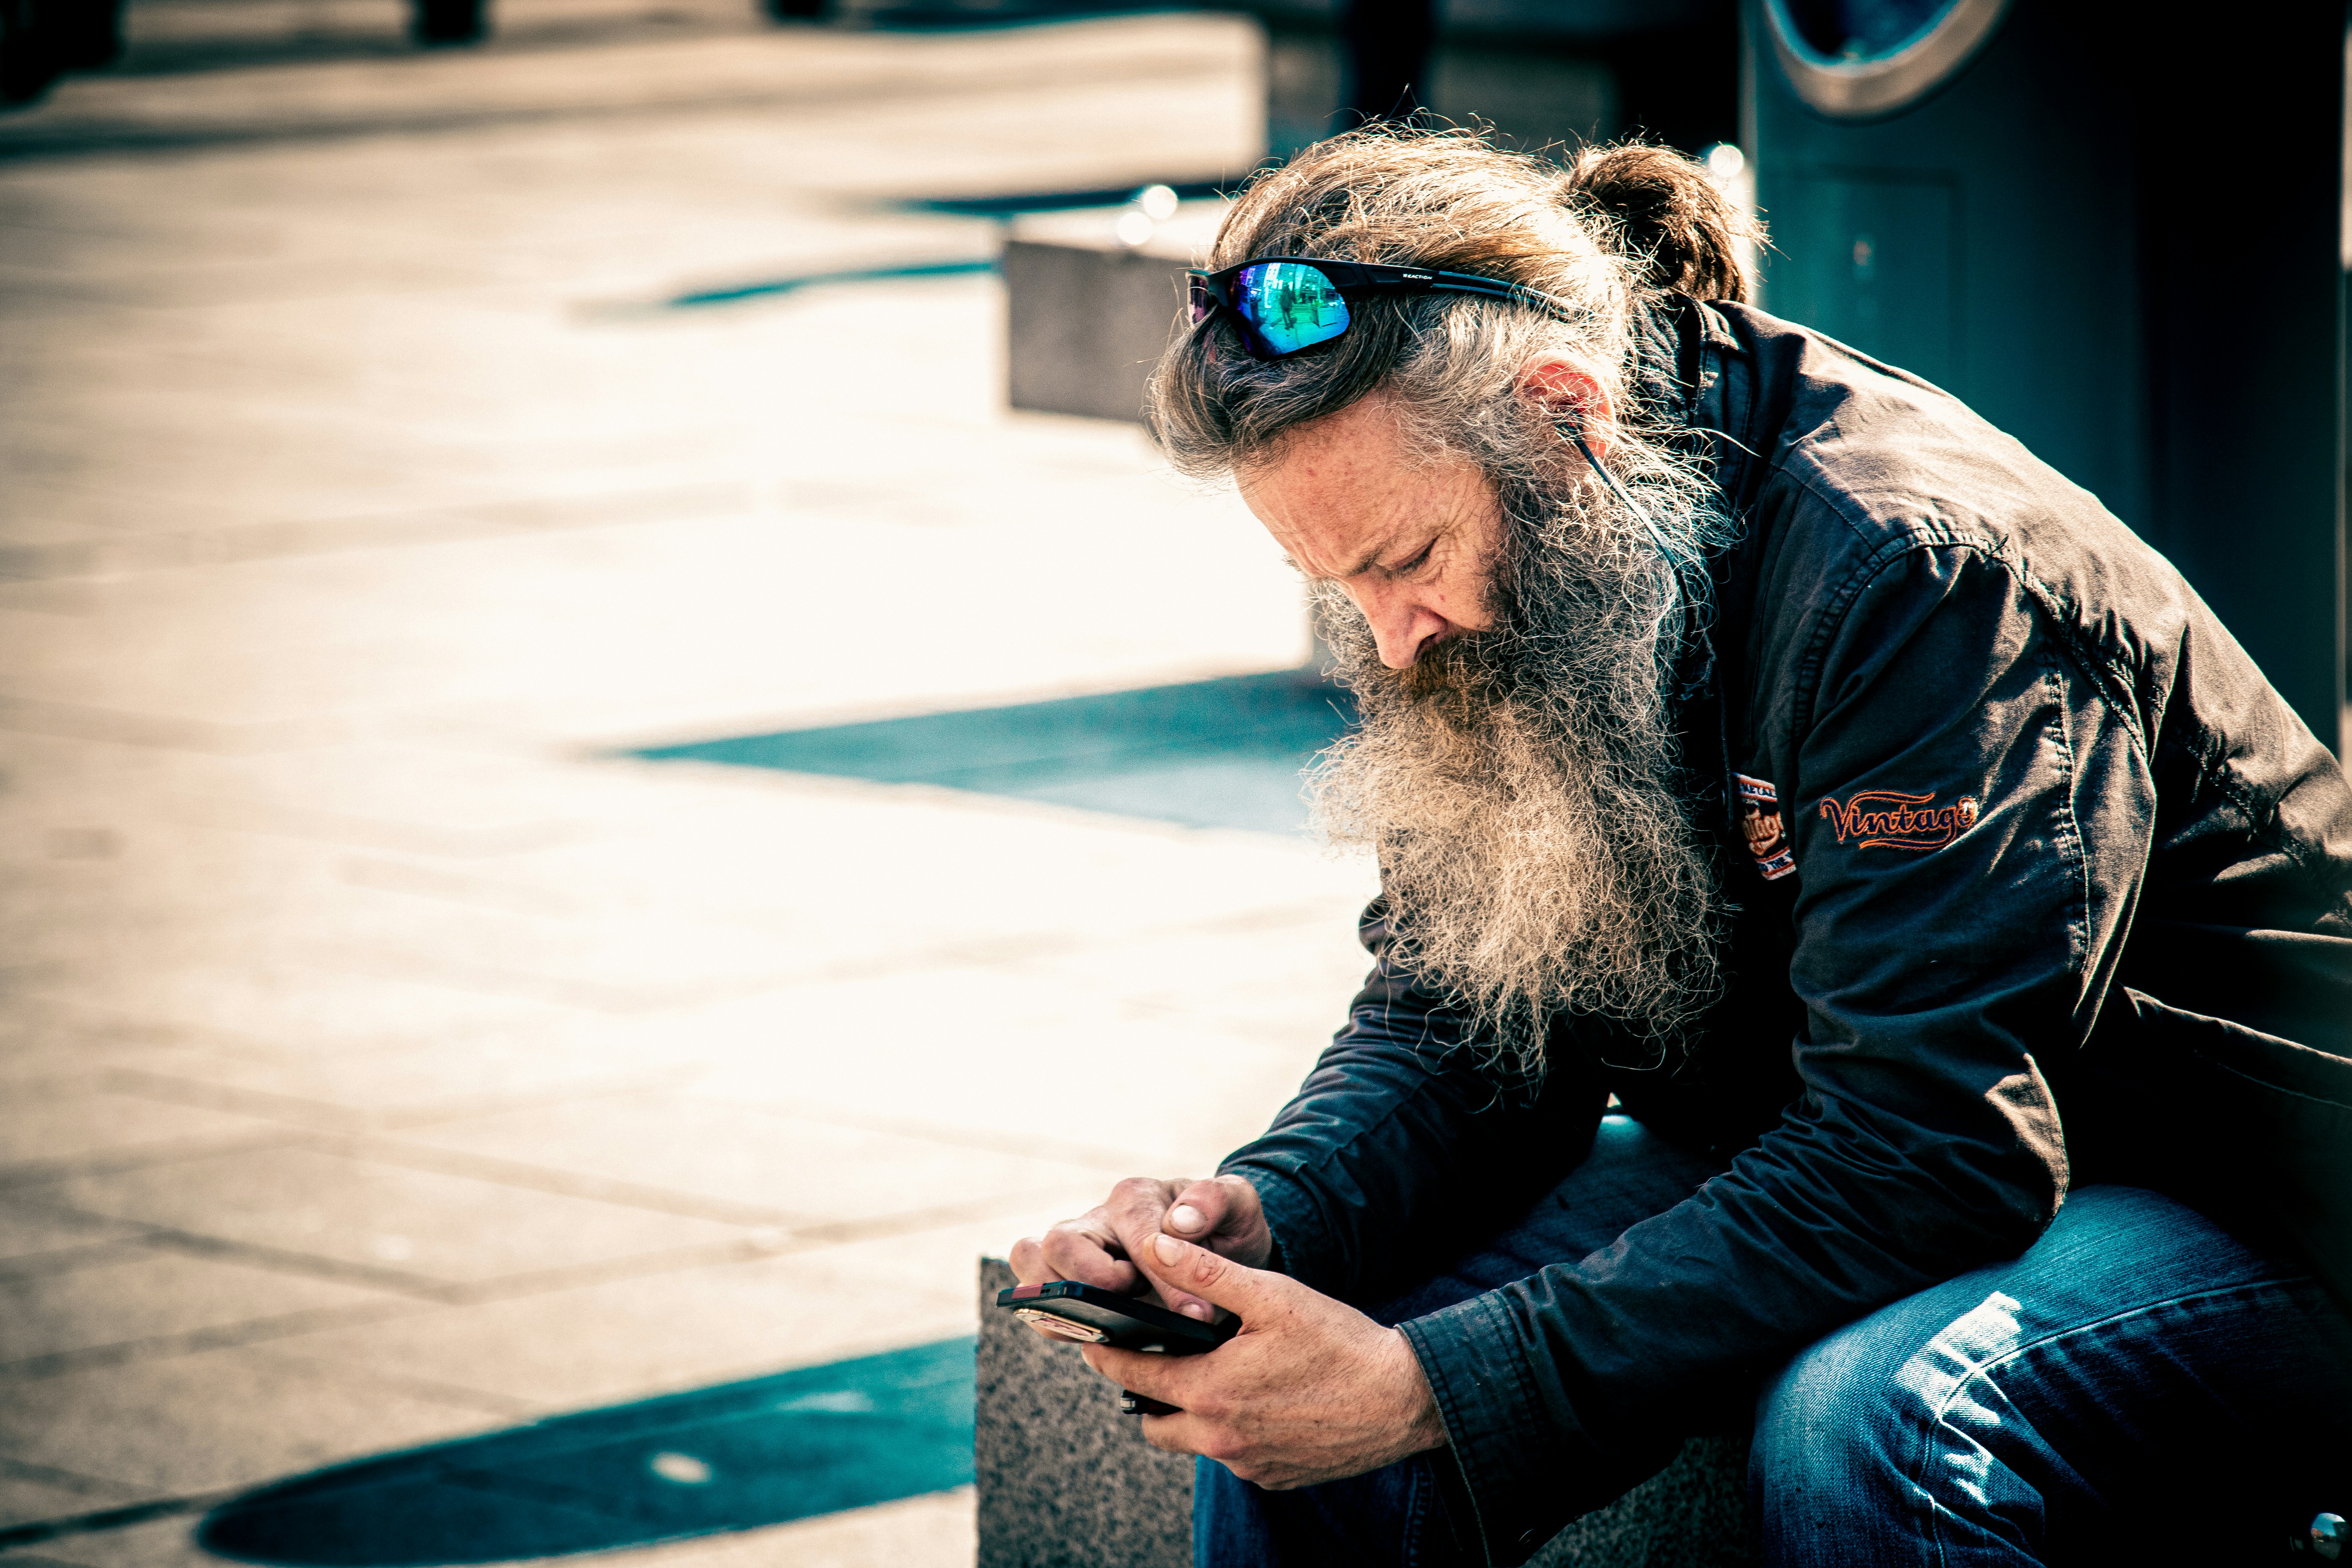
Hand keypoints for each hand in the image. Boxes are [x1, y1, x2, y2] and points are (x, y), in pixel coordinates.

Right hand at [1009, 1174, 1270, 1323]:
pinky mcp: (1068, 1283)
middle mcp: (1097, 1221)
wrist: (1217, 1248)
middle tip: (1133, 1304)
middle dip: (1093, 1280)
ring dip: (1055, 1297)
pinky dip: (1052, 1320)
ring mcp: (1076, 1252)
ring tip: (1100, 1326)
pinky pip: (1036, 1299)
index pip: (1137, 1238)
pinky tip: (1091, 1340)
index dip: (1163, 1280)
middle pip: (1060, 1242)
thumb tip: (1180, 1223)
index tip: (1197, 1314)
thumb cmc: (1223, 1226)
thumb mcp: (1237, 1206)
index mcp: (1136, 1198)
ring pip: (1030, 1260)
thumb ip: (1216, 1202)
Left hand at [1078, 1231, 1446, 1489]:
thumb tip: (1154, 1246)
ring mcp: (1247, 1463)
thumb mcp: (1272, 1295)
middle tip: (1158, 1356)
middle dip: (1146, 1389)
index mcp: (1211, 1390)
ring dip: (1190, 1410)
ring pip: (1192, 1439)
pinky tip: (1259, 1398)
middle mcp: (1221, 1437)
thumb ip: (1206, 1273)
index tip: (1090, 1339)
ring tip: (1213, 1373)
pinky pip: (1233, 1454)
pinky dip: (1232, 1428)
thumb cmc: (1339, 1341)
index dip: (1106, 1354)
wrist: (1403, 1398)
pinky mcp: (1274, 1477)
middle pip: (1152, 1419)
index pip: (1131, 1375)